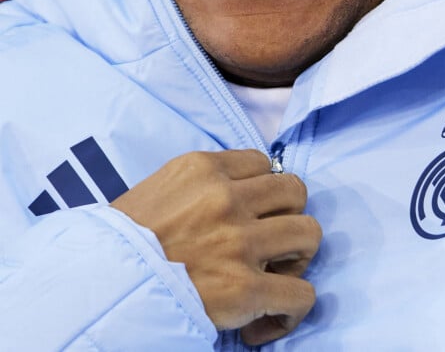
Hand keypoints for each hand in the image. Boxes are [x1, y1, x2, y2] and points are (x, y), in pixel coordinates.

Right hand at [112, 149, 321, 344]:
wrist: (96, 286)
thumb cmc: (123, 241)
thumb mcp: (161, 188)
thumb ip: (202, 185)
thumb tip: (243, 193)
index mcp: (204, 169)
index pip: (264, 162)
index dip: (264, 190)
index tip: (252, 213)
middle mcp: (227, 198)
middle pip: (296, 192)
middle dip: (288, 217)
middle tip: (267, 245)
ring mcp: (239, 242)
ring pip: (310, 234)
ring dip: (296, 258)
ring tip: (271, 277)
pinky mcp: (245, 289)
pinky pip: (301, 294)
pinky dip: (292, 309)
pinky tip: (264, 320)